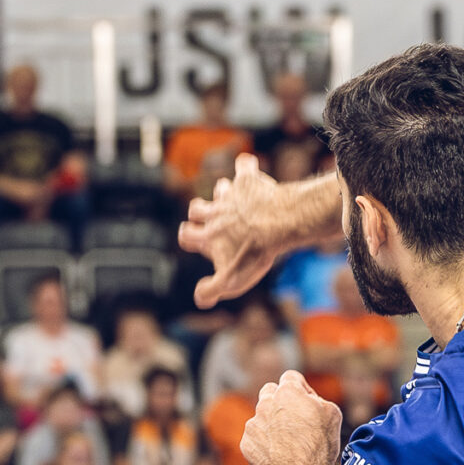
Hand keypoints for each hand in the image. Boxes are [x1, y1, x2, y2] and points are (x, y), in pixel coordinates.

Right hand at [180, 153, 289, 305]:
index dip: (188, 235)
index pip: (186, 234)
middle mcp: (215, 213)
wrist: (276, 224)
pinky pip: (245, 166)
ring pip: (220, 188)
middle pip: (197, 208)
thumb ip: (211, 290)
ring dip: (225, 192)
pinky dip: (246, 166)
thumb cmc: (253, 254)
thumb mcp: (231, 281)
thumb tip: (199, 299)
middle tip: (208, 216)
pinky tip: (249, 165)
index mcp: (208, 235)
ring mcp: (232, 196)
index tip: (191, 236)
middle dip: (199, 212)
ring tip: (232, 196)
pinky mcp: (249, 181)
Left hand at [239, 372, 342, 464]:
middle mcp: (266, 403)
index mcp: (288, 392)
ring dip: (272, 423)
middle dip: (280, 401)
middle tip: (294, 418)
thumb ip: (317, 399)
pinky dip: (265, 443)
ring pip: (262, 416)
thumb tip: (309, 400)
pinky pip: (256, 437)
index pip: (291, 378)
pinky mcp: (246, 443)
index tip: (308, 403)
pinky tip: (278, 455)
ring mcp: (253, 423)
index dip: (302, 389)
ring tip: (288, 443)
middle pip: (271, 392)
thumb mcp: (332, 414)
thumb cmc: (319, 446)